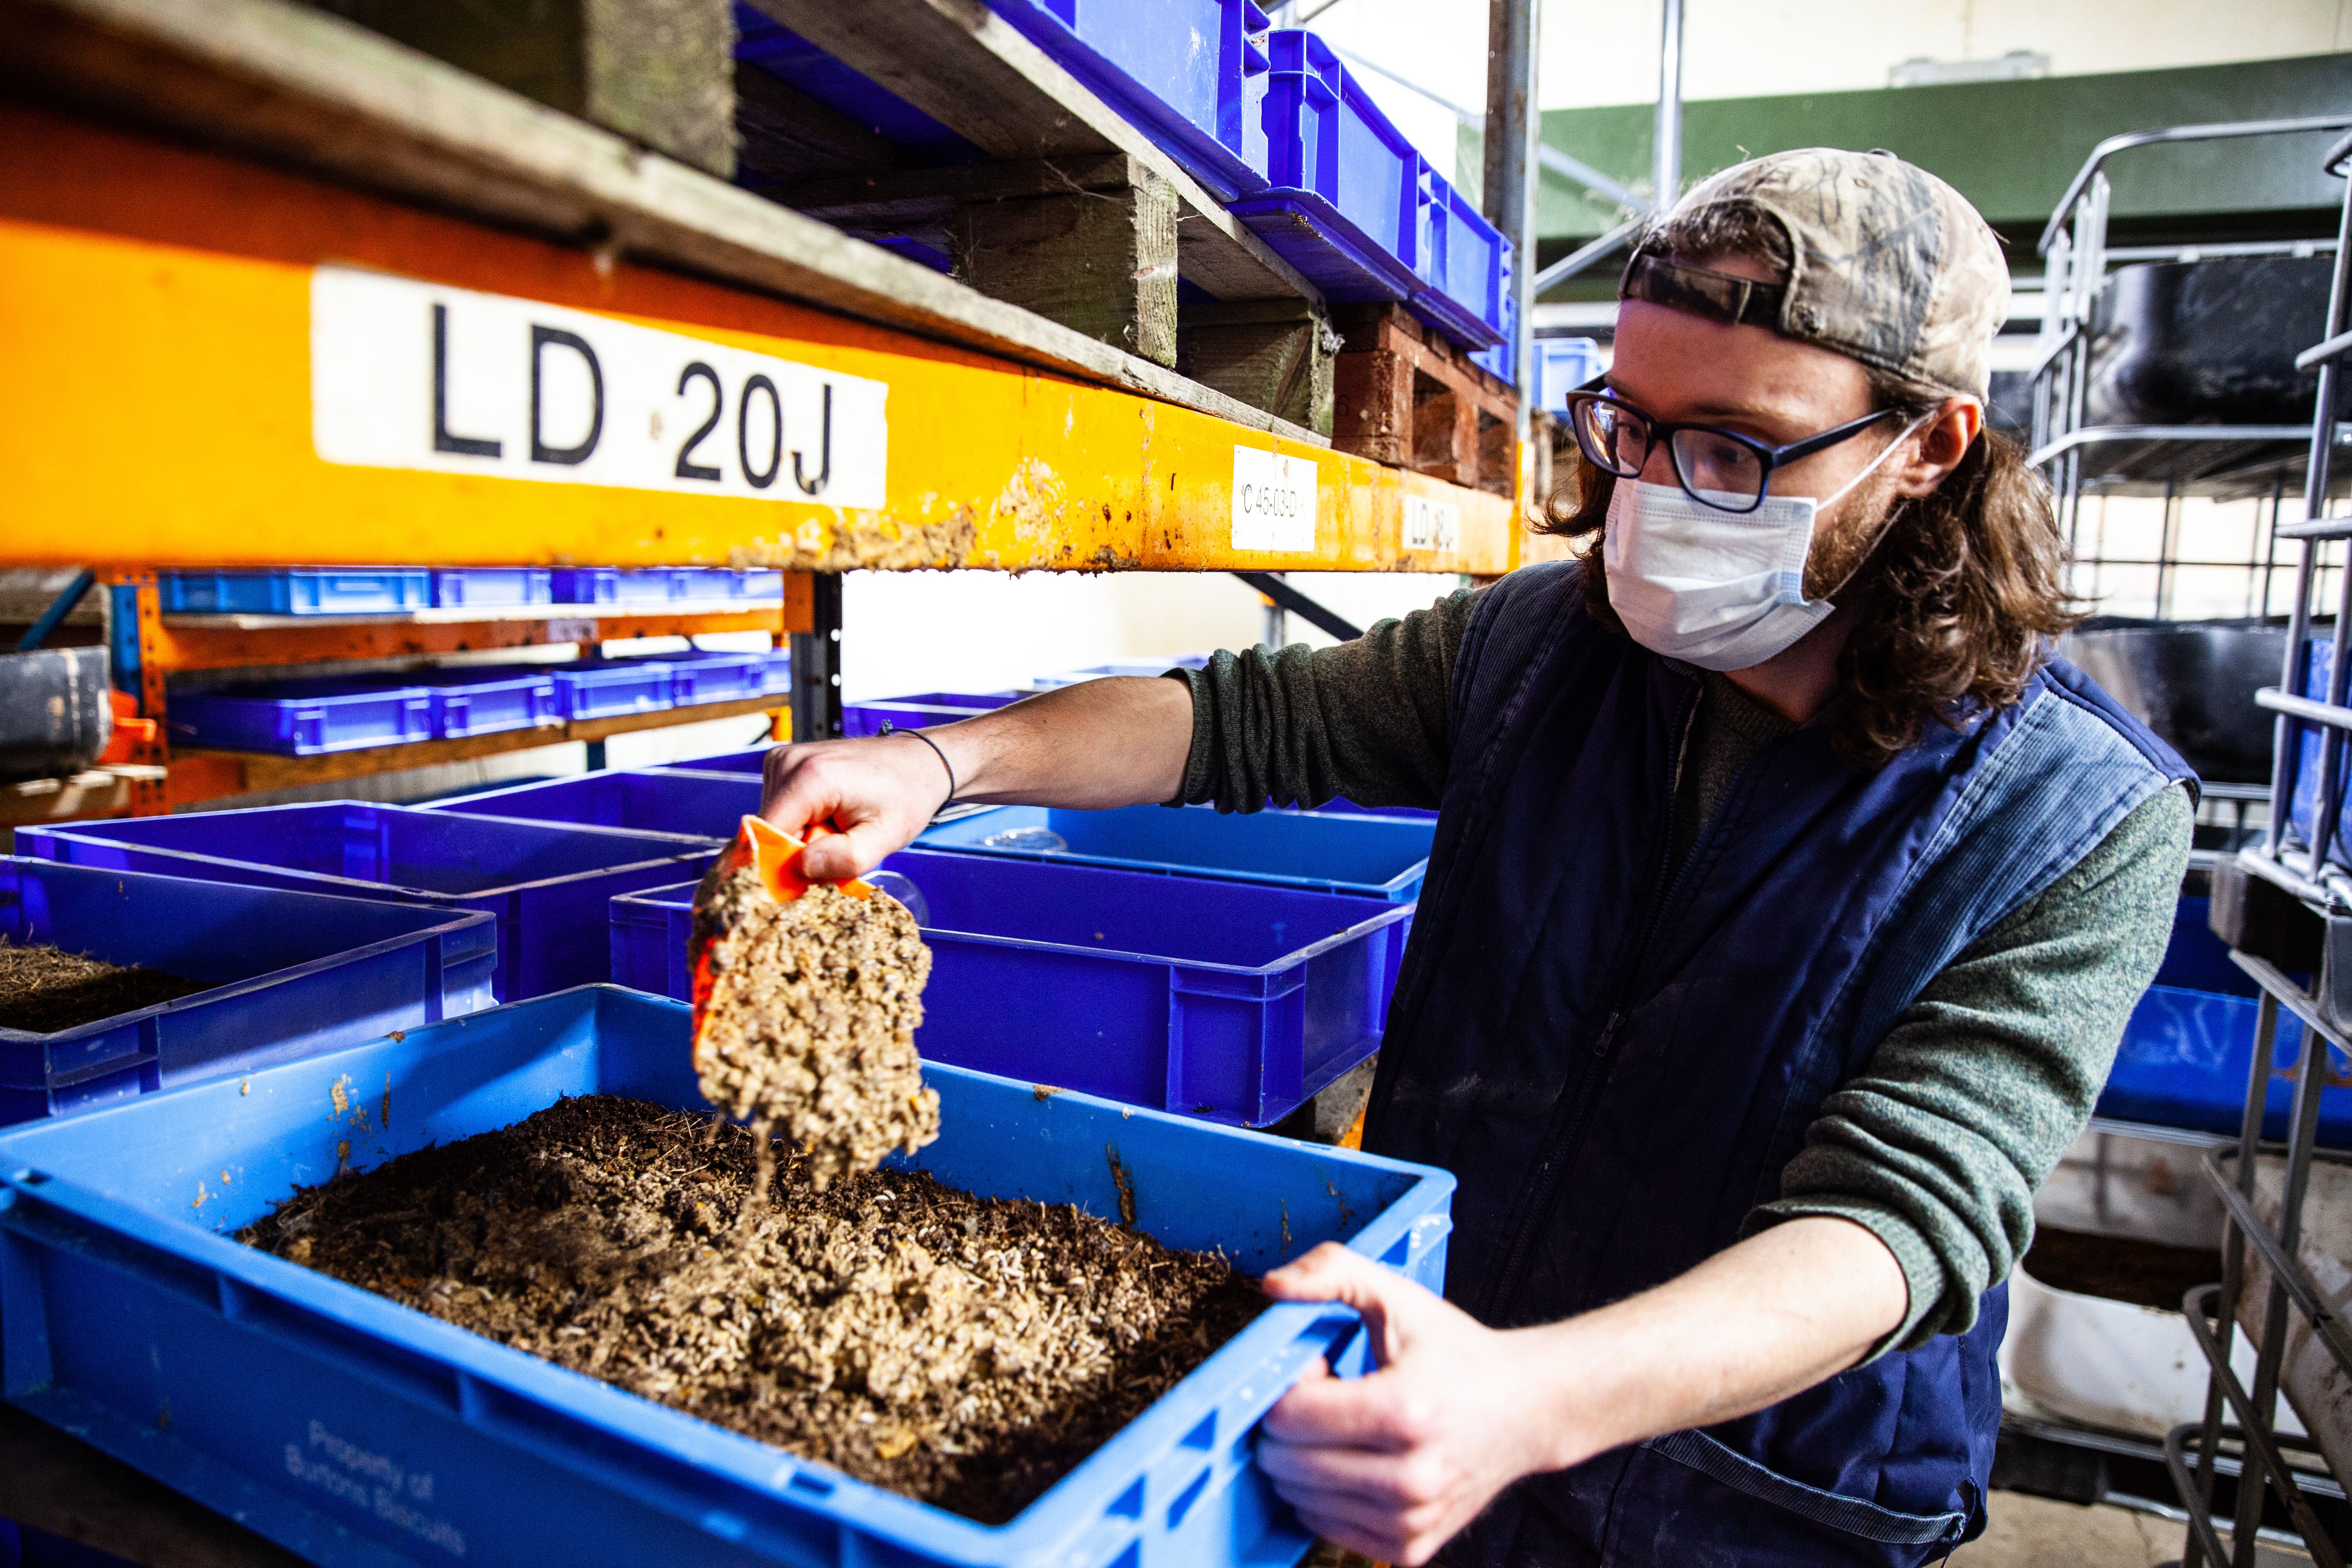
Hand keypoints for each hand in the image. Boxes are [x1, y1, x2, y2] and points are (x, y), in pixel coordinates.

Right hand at [760, 735, 953, 879]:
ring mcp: (784, 760)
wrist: (919, 762)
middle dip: (795, 853)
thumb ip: (844, 859)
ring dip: (800, 838)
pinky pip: (780, 809)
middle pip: (767, 830)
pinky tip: (830, 818)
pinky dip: (802, 823)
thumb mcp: (885, 838)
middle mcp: (789, 762)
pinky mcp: (786, 765)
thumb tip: (800, 869)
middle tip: (836, 851)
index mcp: (810, 778)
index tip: (797, 886)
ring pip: (772, 822)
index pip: (764, 834)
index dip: (775, 866)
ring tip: (838, 830)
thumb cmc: (907, 794)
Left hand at [1256, 1243, 1563, 1566]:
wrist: (1527, 1409)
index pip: (1290, 1416)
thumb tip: (1272, 1286)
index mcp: (1407, 1411)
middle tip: (1325, 1398)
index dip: (1288, 1386)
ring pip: (1300, 1500)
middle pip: (1287, 1464)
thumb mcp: (1398, 1296)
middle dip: (1285, 1426)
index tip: (1318, 1369)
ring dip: (1301, 1462)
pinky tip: (1352, 1460)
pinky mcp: (1410, 1547)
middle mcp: (1412, 1477)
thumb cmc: (1457, 1353)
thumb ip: (1332, 1273)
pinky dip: (1323, 1496)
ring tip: (1342, 1428)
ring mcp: (1412, 1520)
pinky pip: (1326, 1527)